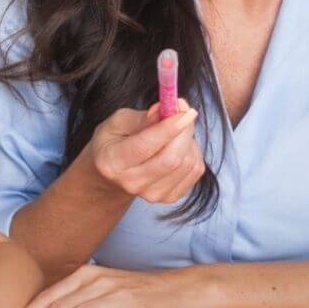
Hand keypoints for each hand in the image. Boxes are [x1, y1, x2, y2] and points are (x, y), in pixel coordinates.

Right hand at [87, 100, 203, 204]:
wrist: (114, 173)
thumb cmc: (115, 142)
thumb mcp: (118, 122)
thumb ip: (142, 117)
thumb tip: (165, 110)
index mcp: (113, 163)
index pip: (145, 147)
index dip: (168, 128)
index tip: (184, 110)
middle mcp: (132, 183)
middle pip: (171, 158)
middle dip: (184, 130)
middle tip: (184, 111)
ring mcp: (153, 194)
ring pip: (188, 163)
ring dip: (188, 140)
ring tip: (175, 132)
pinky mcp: (171, 197)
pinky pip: (196, 171)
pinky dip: (193, 153)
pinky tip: (180, 147)